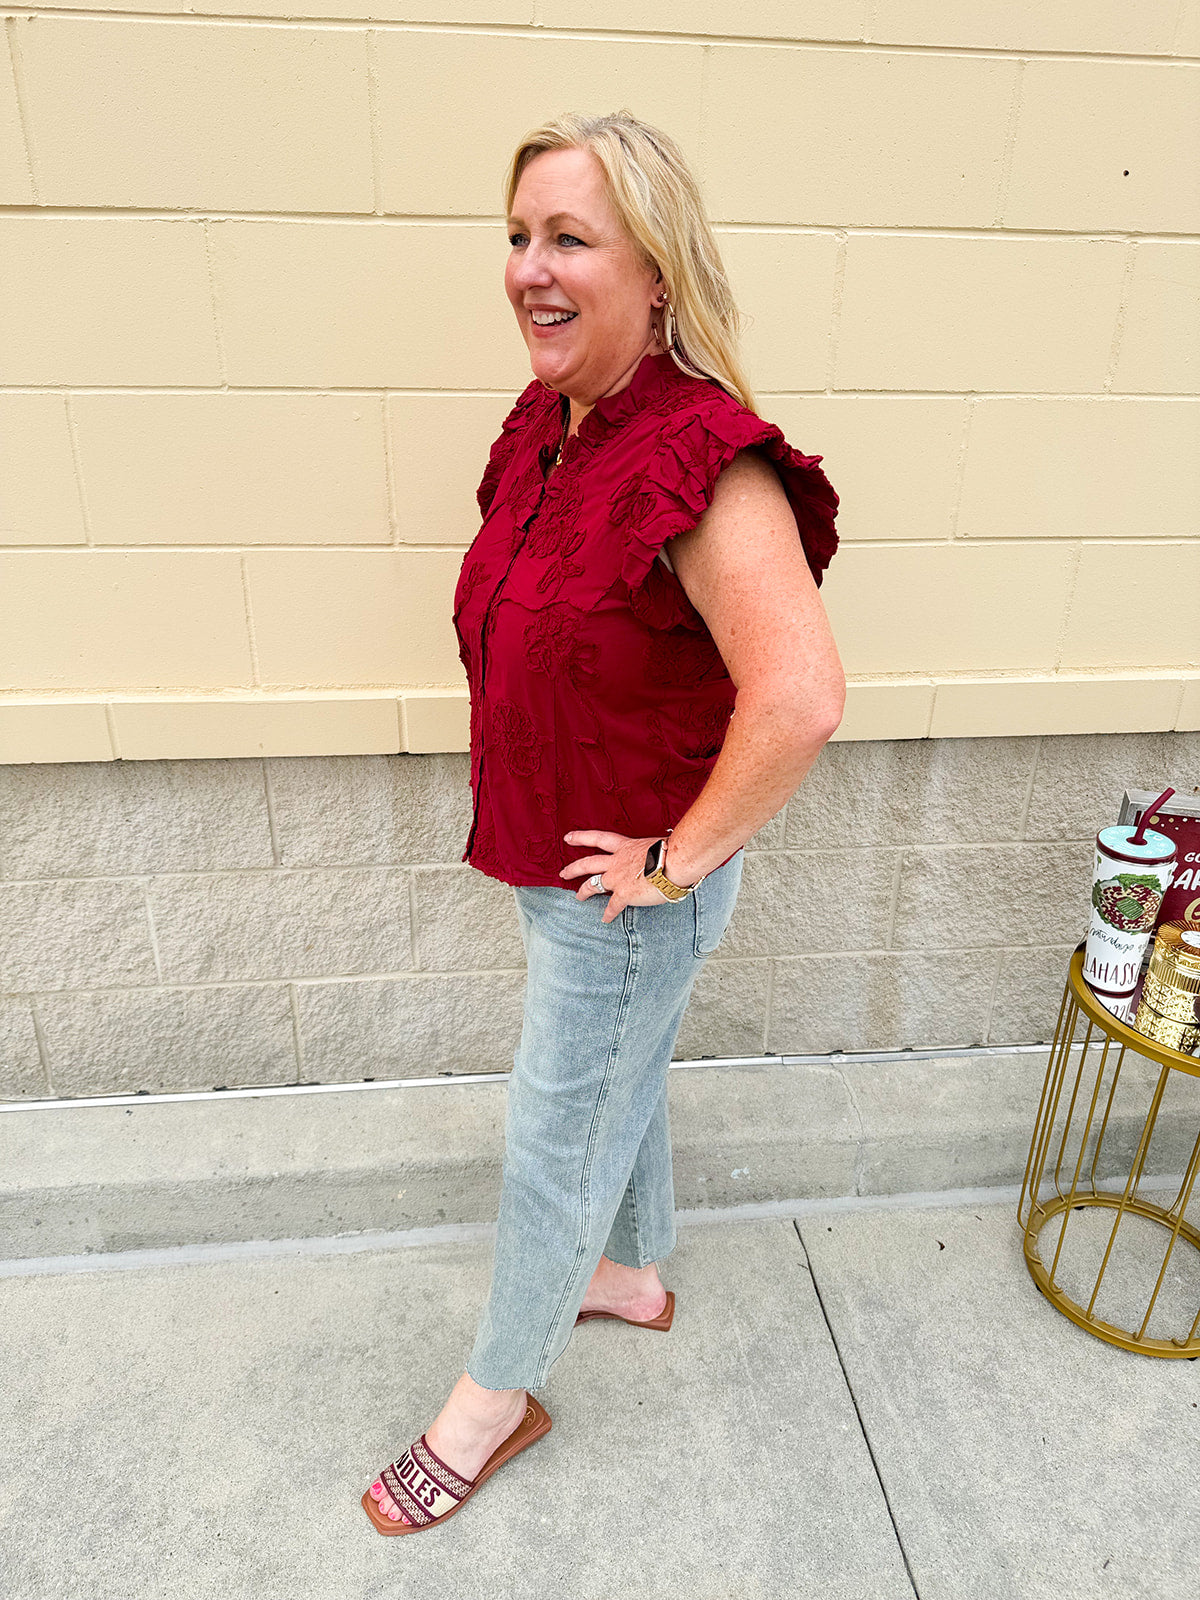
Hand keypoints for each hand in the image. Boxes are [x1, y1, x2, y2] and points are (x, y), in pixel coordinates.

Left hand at [559, 830, 674, 922]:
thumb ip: (648, 852)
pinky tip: (605, 919)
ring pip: (593, 884)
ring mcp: (618, 878)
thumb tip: (655, 856)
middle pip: (588, 863)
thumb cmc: (672, 851)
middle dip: (573, 868)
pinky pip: (612, 906)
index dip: (581, 837)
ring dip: (583, 891)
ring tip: (578, 897)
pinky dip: (608, 914)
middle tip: (562, 872)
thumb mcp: (655, 845)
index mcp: (625, 847)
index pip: (598, 838)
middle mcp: (617, 861)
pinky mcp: (625, 894)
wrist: (675, 861)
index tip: (568, 838)